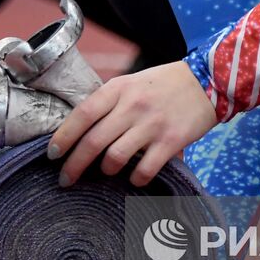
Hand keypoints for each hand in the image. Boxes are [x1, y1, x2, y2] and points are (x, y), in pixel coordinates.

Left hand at [47, 60, 217, 187]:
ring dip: (106, 169)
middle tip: (66, 180)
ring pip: (116, 157)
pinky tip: (135, 177)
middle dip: (74, 165)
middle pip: (94, 141)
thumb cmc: (162, 84)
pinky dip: (136, 178)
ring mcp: (152, 124)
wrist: (206, 80)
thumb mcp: (131, 83)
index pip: (82, 115)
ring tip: (107, 170)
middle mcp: (132, 106)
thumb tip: (78, 131)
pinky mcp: (172, 140)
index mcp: (118, 88)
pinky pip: (145, 169)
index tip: (53, 155)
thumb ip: (108, 103)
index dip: (63, 137)